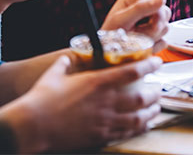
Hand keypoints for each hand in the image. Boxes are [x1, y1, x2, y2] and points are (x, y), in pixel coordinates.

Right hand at [8, 55, 161, 151]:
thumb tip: (68, 58)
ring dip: (150, 113)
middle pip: (141, 98)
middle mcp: (105, 102)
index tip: (158, 62)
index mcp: (97, 82)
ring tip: (156, 110)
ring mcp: (104, 121)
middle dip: (155, 93)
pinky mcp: (99, 135)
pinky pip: (125, 133)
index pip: (132, 71)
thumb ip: (65, 64)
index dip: (148, 65)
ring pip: (137, 118)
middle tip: (159, 90)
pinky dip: (137, 129)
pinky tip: (141, 127)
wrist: (34, 125)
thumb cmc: (42, 97)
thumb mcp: (55, 73)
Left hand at [101, 0, 170, 50]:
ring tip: (136, 39)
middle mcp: (143, 8)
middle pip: (165, 13)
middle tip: (140, 33)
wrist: (106, 54)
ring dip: (152, 37)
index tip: (151, 23)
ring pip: (166, 28)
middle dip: (155, 26)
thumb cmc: (108, 35)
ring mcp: (149, 23)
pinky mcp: (153, 37)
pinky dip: (154, 46)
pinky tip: (141, 46)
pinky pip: (164, 41)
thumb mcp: (121, 20)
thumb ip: (141, 8)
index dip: (157, 12)